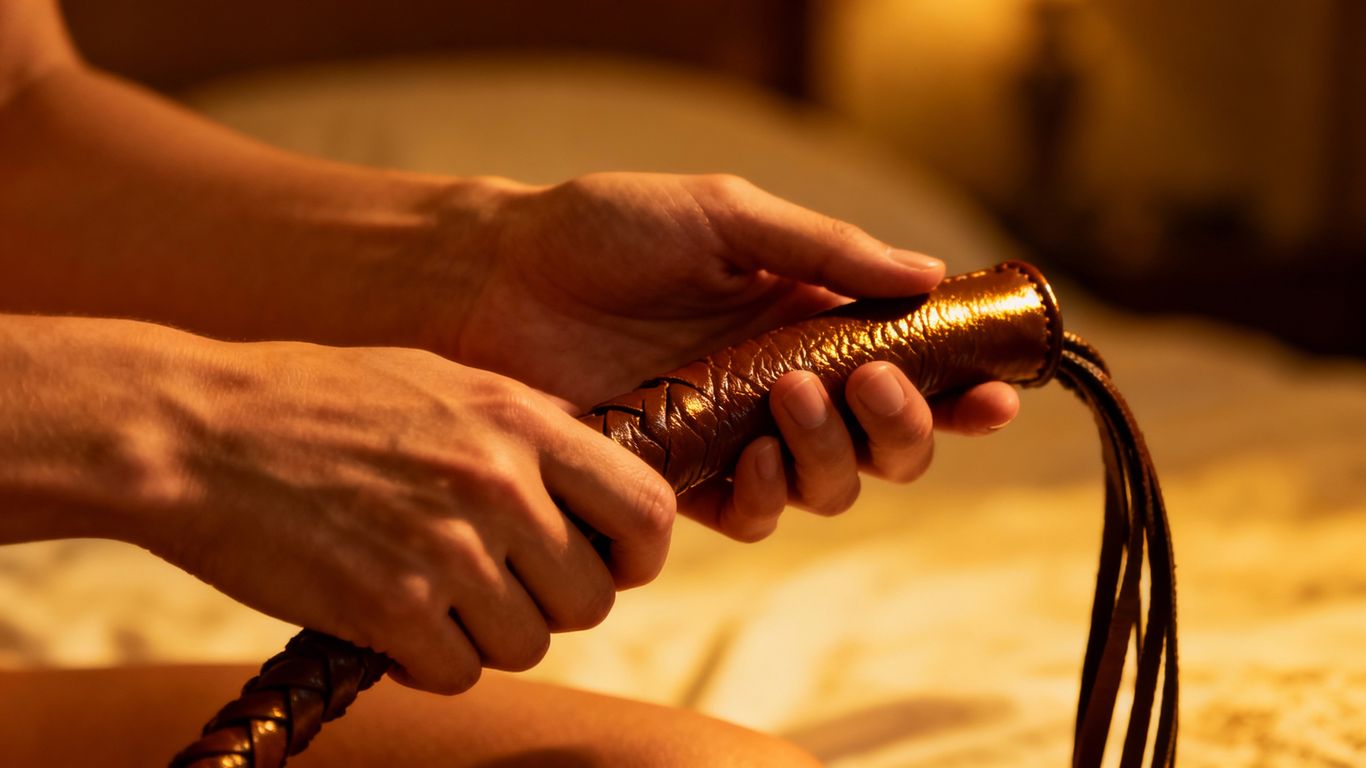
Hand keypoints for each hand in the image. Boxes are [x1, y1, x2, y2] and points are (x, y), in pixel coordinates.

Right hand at [140, 339, 674, 693]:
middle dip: (551, 606)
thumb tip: (594, 474)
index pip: (648, 510)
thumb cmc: (318, 401)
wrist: (197, 432)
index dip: (638, 554)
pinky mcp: (388, 609)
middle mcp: (498, 486)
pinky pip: (455, 675)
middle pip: (591, 599)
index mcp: (522, 422)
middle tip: (497, 586)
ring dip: (486, 637)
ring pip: (527, 645)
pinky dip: (428, 663)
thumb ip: (526, 428)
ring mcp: (446, 550)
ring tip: (433, 597)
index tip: (606, 562)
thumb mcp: (444, 381)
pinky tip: (391, 622)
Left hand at [430, 172, 1018, 537]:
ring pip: (827, 488)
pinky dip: (770, 498)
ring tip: (795, 396)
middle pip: (881, 444)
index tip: (997, 394)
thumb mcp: (724, 216)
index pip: (907, 365)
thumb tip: (930, 274)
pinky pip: (750, 514)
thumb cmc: (607, 231)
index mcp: (806, 318)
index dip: (960, 389)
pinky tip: (754, 459)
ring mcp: (734, 435)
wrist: (500, 276)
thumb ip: (824, 247)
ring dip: (835, 456)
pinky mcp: (679, 477)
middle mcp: (782, 384)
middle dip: (902, 427)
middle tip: (870, 381)